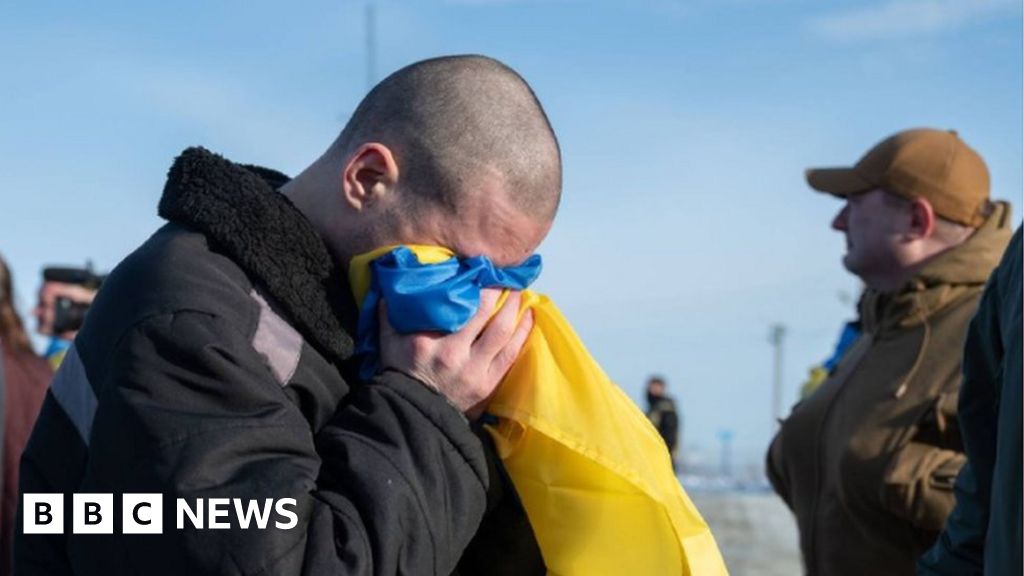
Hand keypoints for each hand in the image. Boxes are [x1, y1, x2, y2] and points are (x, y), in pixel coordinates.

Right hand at [379, 288, 533, 419]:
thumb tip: (391, 285)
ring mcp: (474, 370)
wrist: (413, 413)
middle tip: (505, 275)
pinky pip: (511, 353)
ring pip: (503, 331)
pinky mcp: (488, 384)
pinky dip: (523, 332)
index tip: (481, 269)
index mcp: (428, 342)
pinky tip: (529, 316)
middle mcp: (453, 354)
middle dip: (498, 291)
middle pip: (484, 314)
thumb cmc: (401, 372)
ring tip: (519, 291)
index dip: (474, 285)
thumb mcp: (389, 341)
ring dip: (514, 308)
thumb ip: (390, 313)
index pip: (456, 306)